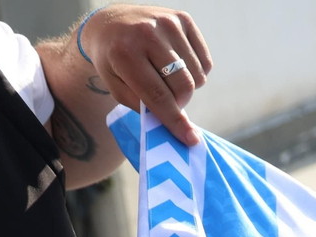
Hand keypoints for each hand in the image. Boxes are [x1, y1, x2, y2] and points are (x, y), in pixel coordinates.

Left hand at [79, 6, 212, 145]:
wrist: (110, 23)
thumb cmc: (114, 62)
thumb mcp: (118, 88)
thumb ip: (145, 108)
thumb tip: (178, 128)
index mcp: (125, 53)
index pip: (158, 95)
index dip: (175, 120)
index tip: (190, 139)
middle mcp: (148, 33)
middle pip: (183, 86)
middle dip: (181, 103)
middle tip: (170, 103)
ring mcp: (168, 23)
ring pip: (197, 76)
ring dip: (188, 88)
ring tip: (169, 81)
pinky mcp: (183, 19)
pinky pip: (205, 61)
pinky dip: (196, 72)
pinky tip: (179, 66)